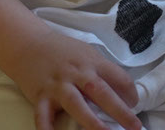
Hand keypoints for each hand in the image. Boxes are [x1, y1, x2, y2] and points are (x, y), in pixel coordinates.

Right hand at [7, 26, 141, 129]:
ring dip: (91, 122)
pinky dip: (47, 129)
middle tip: (134, 126)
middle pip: (101, 91)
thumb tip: (123, 93)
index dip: (129, 92)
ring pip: (76, 104)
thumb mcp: (85, 53)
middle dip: (119, 110)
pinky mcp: (40, 96)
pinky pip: (43, 116)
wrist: (29, 43)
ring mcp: (58, 85)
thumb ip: (101, 71)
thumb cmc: (62, 51)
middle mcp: (76, 73)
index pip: (117, 76)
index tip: (134, 104)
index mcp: (91, 61)